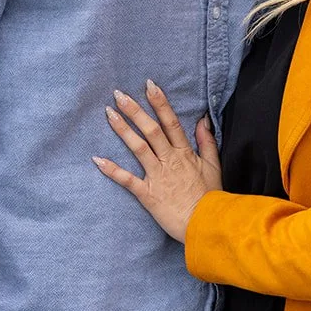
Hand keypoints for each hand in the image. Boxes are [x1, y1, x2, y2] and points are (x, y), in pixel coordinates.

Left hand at [93, 80, 220, 242]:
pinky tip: (97, 159)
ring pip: (138, 148)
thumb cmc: (210, 198)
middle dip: (135, 110)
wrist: (206, 224)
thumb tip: (203, 119)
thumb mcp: (213, 166)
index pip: (170, 122)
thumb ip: (207, 142)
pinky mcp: (147, 194)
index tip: (149, 85)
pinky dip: (112, 170)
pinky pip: (127, 180)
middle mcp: (169, 160)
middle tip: (118, 94)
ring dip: (123, 130)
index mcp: (184, 153)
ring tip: (109, 113)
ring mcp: (157, 176)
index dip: (160, 103)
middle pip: (151, 130)